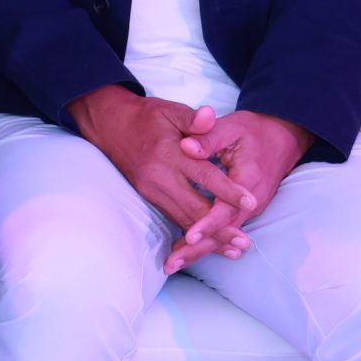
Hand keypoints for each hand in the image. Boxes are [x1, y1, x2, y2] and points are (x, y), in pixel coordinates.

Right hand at [69, 86, 256, 271]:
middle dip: (220, 228)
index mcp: (169, 154)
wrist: (110, 125)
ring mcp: (152, 190)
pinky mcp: (149, 197)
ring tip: (233, 250)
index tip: (250, 201)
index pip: (204, 175)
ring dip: (208, 238)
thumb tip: (210, 115)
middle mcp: (160, 177)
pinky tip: (208, 244)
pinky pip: (174, 218)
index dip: (228, 190)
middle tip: (244, 242)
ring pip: (183, 219)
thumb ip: (193, 118)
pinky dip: (193, 233)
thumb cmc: (146, 117)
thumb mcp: (170, 111)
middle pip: (194, 208)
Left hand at [173, 108, 310, 269]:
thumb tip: (186, 146)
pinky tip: (186, 254)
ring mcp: (249, 209)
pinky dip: (207, 243)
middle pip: (223, 231)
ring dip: (199, 251)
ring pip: (223, 235)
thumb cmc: (253, 131)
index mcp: (248, 180)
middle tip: (171, 263)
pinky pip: (224, 230)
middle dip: (198, 249)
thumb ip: (208, 137)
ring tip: (172, 264)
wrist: (282, 137)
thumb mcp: (231, 127)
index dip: (208, 223)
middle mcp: (252, 201)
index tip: (189, 236)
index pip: (226, 208)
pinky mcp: (244, 211)